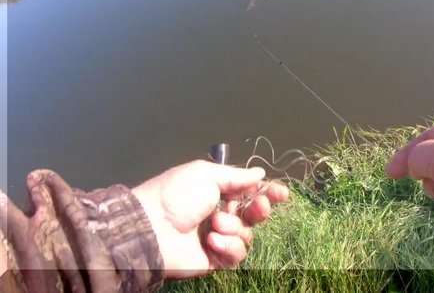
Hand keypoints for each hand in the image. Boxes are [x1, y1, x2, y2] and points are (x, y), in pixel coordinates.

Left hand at [131, 160, 288, 277]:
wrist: (151, 228)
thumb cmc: (175, 195)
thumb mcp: (206, 175)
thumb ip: (237, 176)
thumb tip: (260, 172)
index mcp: (218, 192)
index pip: (250, 192)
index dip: (268, 192)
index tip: (282, 193)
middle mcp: (221, 214)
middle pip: (254, 214)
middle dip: (260, 209)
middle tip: (258, 206)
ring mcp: (219, 238)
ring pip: (247, 235)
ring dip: (234, 227)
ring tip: (214, 224)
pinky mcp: (216, 260)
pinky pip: (237, 254)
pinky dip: (228, 246)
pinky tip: (212, 241)